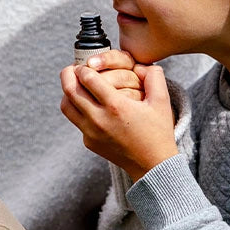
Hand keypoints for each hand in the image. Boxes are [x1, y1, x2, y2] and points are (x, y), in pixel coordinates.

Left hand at [60, 55, 176, 181]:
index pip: (87, 79)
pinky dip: (77, 108)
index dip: (84, 67)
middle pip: (70, 90)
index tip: (87, 64)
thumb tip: (141, 64)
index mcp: (116, 106)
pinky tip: (88, 103)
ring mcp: (91, 133)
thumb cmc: (158, 132)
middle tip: (73, 68)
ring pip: (66, 106)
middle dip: (68, 74)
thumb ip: (154, 76)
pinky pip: (75, 121)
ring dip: (68, 92)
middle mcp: (99, 120)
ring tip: (76, 85)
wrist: (152, 166)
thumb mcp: (162, 101)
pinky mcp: (89, 142)